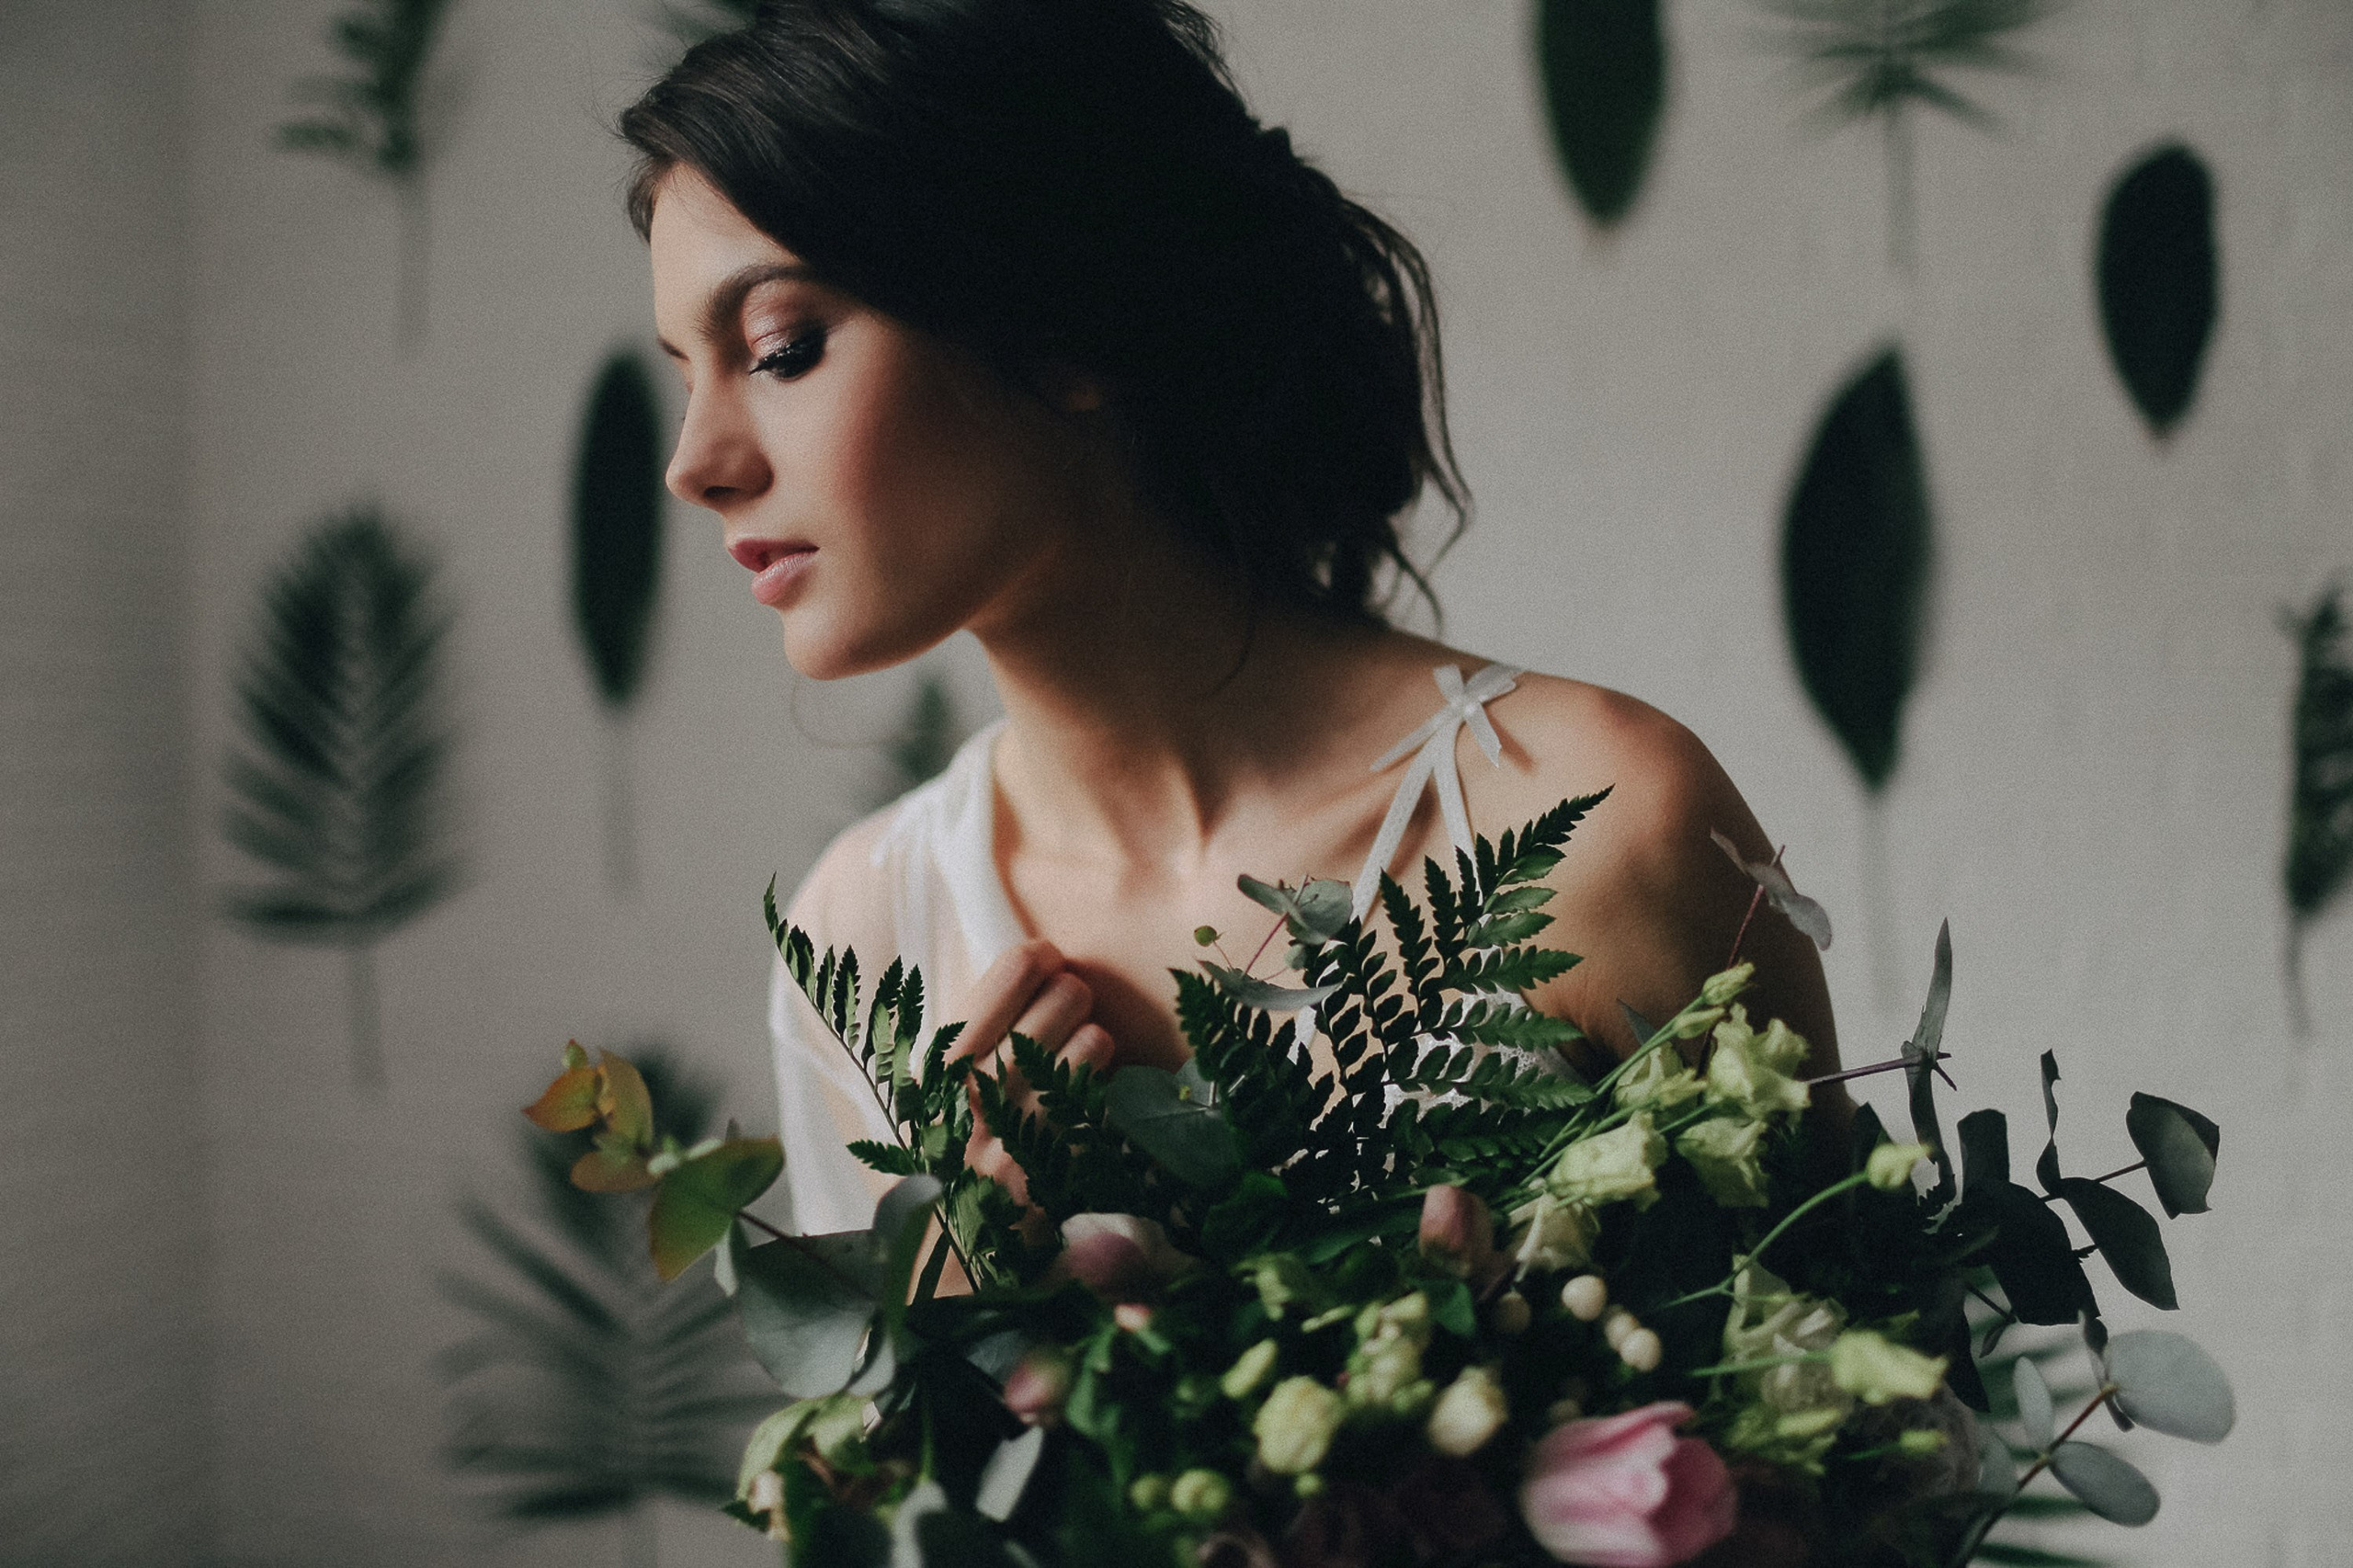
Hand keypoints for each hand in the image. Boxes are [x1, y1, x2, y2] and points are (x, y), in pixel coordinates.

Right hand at [948, 938, 1114, 1200]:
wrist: (961, 1231)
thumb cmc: (961, 1132)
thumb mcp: (946, 1074)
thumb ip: (981, 1019)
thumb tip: (1042, 957)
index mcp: (945, 1055)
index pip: (1016, 967)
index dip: (1043, 958)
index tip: (1047, 968)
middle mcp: (980, 1086)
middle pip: (1067, 993)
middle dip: (1073, 1000)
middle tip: (1061, 1021)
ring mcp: (1023, 1124)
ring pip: (1094, 1038)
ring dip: (1090, 1044)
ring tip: (1067, 1066)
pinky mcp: (1058, 1159)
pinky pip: (1102, 1090)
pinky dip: (1097, 1087)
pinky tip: (1076, 1100)